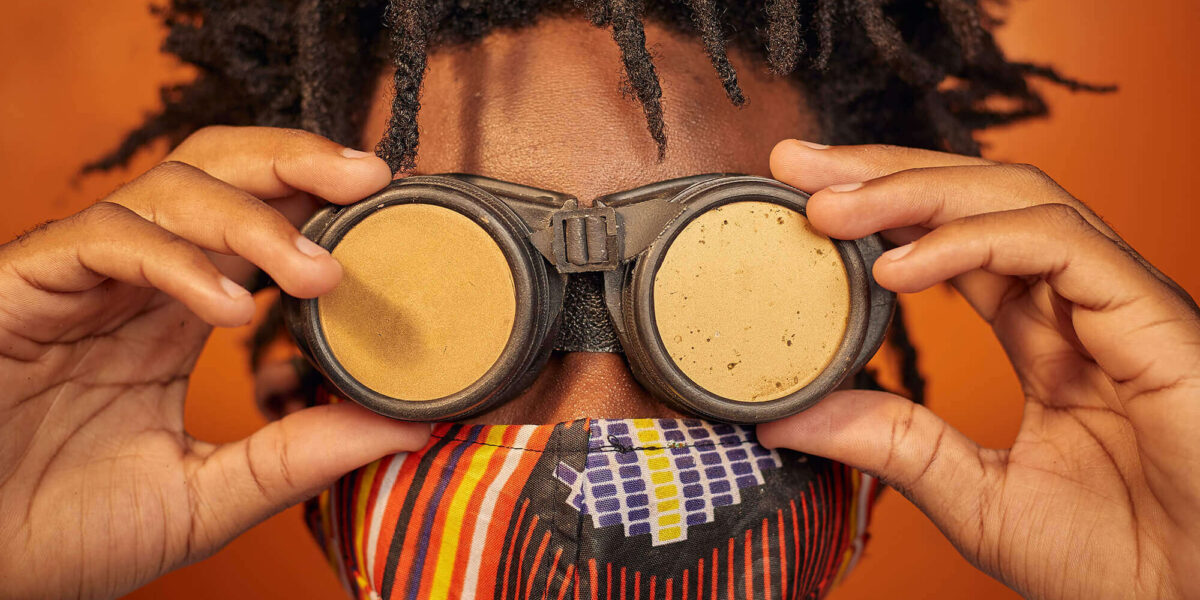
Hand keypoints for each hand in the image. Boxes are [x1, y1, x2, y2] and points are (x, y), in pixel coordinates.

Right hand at [0, 127, 429, 599]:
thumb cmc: (66, 533)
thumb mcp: (208, 494)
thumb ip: (300, 455)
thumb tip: (413, 423)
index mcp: (179, 313)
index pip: (259, 223)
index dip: (323, 203)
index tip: (397, 209)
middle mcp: (136, 282)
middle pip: (219, 172)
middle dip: (296, 162)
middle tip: (372, 178)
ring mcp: (80, 279)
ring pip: (169, 190)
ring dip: (252, 219)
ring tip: (316, 274)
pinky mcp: (21, 286)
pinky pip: (102, 238)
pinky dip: (172, 261)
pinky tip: (228, 308)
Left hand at [758, 141, 1199, 599]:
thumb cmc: (1113, 563)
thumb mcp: (971, 495)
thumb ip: (891, 444)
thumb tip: (787, 418)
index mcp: (1047, 340)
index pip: (953, 244)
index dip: (880, 213)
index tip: (799, 197)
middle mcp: (1080, 307)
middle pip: (977, 201)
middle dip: (883, 174)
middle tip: (796, 162)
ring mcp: (1118, 305)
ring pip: (1017, 200)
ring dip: (914, 192)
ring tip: (829, 206)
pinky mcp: (1151, 316)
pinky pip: (1057, 244)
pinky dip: (972, 242)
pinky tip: (896, 267)